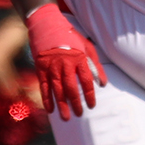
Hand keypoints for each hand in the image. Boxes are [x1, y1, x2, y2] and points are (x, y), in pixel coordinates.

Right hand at [24, 4, 104, 120]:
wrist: (47, 27)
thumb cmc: (71, 38)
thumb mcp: (88, 47)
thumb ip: (96, 65)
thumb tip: (103, 83)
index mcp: (79, 59)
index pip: (86, 81)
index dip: (89, 95)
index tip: (91, 105)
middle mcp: (64, 65)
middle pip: (71, 88)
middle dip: (75, 103)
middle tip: (79, 114)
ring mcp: (51, 67)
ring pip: (57, 90)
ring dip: (62, 105)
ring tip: (66, 117)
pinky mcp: (41, 69)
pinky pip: (44, 87)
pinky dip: (47, 99)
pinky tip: (50, 110)